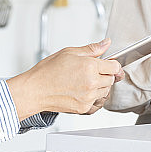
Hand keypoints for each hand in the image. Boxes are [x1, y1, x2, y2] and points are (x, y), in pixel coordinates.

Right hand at [6, 39, 121, 118]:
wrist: (35, 90)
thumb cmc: (48, 71)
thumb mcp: (69, 52)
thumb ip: (91, 49)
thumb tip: (105, 43)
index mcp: (90, 66)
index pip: (115, 66)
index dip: (112, 64)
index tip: (107, 64)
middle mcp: (91, 83)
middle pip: (111, 79)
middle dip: (105, 74)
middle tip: (92, 71)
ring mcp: (88, 97)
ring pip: (106, 91)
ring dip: (100, 86)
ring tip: (85, 81)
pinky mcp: (84, 108)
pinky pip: (98, 102)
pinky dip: (94, 97)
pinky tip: (84, 91)